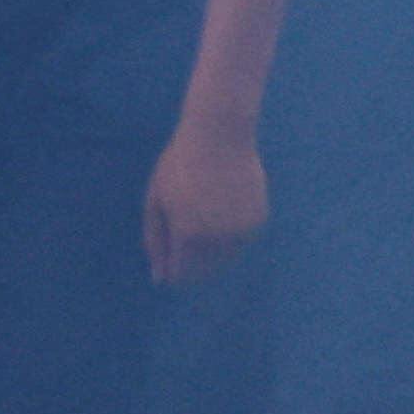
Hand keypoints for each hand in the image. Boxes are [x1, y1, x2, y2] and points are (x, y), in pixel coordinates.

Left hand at [144, 121, 267, 285]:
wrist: (221, 137)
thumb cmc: (179, 166)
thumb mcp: (155, 203)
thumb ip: (155, 242)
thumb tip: (160, 277)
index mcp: (188, 236)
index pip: (180, 274)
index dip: (171, 269)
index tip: (168, 254)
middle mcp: (217, 240)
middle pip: (204, 272)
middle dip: (191, 262)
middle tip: (185, 233)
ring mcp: (241, 231)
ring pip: (223, 259)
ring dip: (211, 250)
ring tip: (202, 215)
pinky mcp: (257, 221)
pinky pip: (239, 241)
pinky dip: (228, 235)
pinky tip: (221, 208)